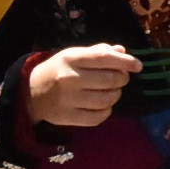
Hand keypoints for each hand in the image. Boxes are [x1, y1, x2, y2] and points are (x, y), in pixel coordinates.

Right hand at [26, 42, 144, 128]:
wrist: (31, 92)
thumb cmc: (59, 70)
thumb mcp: (74, 54)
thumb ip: (98, 52)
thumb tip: (122, 51)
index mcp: (72, 58)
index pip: (104, 58)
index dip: (126, 62)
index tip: (138, 66)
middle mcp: (69, 78)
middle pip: (111, 80)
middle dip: (122, 79)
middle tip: (120, 78)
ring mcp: (68, 99)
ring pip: (108, 99)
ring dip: (116, 95)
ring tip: (111, 91)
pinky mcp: (68, 117)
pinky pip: (99, 117)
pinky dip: (106, 111)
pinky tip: (102, 105)